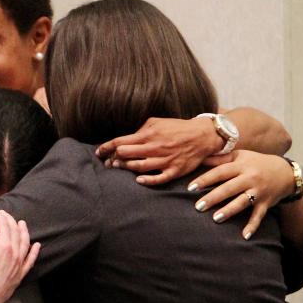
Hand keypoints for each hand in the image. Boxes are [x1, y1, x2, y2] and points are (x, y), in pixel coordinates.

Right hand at [0, 209, 40, 302]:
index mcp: (4, 246)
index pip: (4, 225)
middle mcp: (15, 252)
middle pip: (15, 231)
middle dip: (9, 220)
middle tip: (3, 214)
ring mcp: (20, 263)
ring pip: (25, 242)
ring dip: (23, 231)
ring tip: (22, 223)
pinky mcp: (21, 272)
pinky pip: (31, 259)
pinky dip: (35, 251)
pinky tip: (37, 245)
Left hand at [95, 116, 219, 184]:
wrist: (202, 135)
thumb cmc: (176, 128)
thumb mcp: (157, 122)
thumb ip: (140, 130)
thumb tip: (125, 139)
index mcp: (149, 134)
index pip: (121, 141)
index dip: (107, 147)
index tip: (99, 152)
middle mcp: (155, 147)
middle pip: (127, 154)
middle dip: (113, 159)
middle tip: (106, 163)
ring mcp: (165, 159)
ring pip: (140, 166)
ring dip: (126, 168)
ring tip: (116, 168)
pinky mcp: (175, 170)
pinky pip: (159, 178)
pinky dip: (148, 180)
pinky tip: (138, 181)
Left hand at [188, 150, 294, 238]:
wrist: (285, 172)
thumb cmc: (256, 163)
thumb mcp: (239, 156)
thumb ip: (219, 158)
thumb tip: (198, 157)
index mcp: (241, 166)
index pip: (220, 172)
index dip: (205, 180)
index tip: (191, 188)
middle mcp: (250, 178)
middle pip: (229, 188)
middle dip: (214, 198)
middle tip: (198, 206)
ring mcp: (258, 192)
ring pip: (242, 202)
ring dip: (230, 210)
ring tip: (216, 218)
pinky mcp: (266, 203)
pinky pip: (258, 216)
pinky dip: (252, 226)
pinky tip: (244, 236)